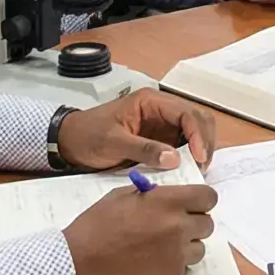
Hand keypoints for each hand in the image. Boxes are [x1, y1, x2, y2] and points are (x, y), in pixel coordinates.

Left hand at [55, 88, 219, 172]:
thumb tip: (175, 158)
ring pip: (195, 132)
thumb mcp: (113, 142)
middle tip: (202, 168)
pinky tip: (188, 171)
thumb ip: (143, 149)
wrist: (70, 142)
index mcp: (151, 102)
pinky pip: (183, 145)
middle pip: (197, 120)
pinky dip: (190, 157)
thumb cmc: (88, 136)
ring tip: (197, 171)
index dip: (197, 135)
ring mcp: (162, 124)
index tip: (198, 159)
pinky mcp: (161, 139)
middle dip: (205, 142)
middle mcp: (161, 109)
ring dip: (200, 150)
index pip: (186, 113)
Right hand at [63, 182, 217, 274]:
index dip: (201, 201)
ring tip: (157, 248)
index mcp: (167, 203)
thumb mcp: (120, 197)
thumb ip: (151, 195)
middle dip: (192, 224)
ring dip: (184, 247)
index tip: (192, 206)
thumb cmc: (94, 228)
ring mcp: (177, 257)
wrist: (77, 267)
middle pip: (206, 224)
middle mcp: (178, 229)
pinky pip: (183, 269)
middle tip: (171, 228)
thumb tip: (168, 196)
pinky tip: (148, 265)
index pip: (208, 197)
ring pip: (198, 249)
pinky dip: (170, 266)